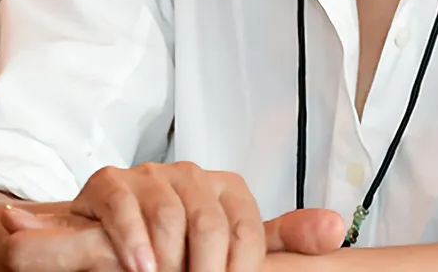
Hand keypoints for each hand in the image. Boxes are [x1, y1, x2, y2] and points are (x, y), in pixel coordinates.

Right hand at [0, 160, 345, 271]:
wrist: (101, 237)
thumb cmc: (175, 246)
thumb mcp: (232, 243)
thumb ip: (280, 239)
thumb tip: (336, 228)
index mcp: (225, 189)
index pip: (246, 227)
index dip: (241, 266)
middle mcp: (189, 176)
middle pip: (209, 222)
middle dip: (206, 267)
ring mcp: (148, 177)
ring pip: (168, 216)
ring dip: (167, 260)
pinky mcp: (109, 183)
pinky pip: (126, 207)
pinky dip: (133, 242)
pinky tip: (140, 267)